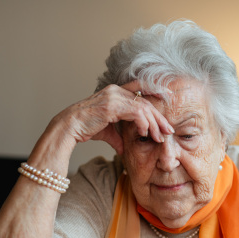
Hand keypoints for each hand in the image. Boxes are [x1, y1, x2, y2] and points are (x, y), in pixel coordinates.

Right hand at [45, 81, 173, 153]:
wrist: (69, 128)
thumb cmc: (86, 128)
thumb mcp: (108, 132)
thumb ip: (118, 137)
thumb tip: (124, 149)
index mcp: (115, 92)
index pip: (140, 87)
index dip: (156, 89)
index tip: (168, 97)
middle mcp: (116, 90)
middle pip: (145, 101)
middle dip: (159, 117)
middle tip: (169, 130)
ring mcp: (114, 96)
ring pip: (143, 108)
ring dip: (154, 124)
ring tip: (159, 137)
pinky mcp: (112, 105)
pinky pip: (136, 113)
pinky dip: (143, 124)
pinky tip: (144, 134)